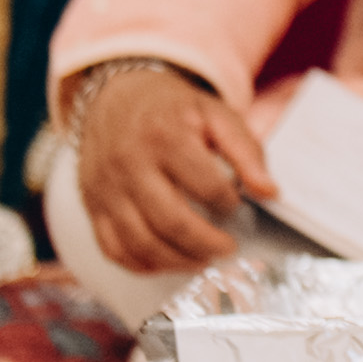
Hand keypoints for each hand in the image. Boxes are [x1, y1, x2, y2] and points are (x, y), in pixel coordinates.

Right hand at [70, 66, 273, 277]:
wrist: (116, 97)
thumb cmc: (172, 110)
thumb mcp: (215, 114)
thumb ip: (247, 151)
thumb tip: (270, 192)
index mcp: (166, 136)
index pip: (207, 186)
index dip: (229, 203)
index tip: (236, 206)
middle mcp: (131, 164)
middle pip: (172, 222)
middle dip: (208, 244)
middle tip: (228, 248)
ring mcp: (107, 189)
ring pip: (141, 243)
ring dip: (178, 261)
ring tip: (202, 259)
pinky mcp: (93, 206)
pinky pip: (113, 249)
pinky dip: (142, 265)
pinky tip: (167, 261)